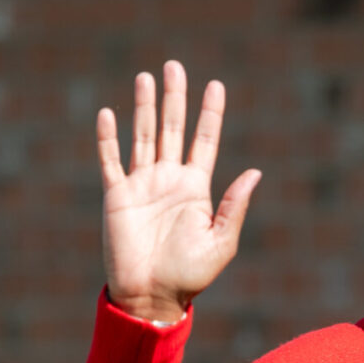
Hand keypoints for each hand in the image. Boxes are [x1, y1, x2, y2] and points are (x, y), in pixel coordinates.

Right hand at [97, 60, 261, 323]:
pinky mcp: (116, 196)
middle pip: (173, 129)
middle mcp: (169, 181)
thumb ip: (234, 206)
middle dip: (175, 98)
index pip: (205, 142)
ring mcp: (142, 186)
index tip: (216, 85)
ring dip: (145, 107)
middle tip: (176, 65)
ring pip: (143, 136)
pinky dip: (107, 138)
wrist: (151, 297)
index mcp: (196, 189)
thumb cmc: (189, 276)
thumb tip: (255, 172)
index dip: (210, 114)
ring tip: (147, 77)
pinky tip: (109, 113)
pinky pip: (110, 161)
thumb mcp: (221, 242)